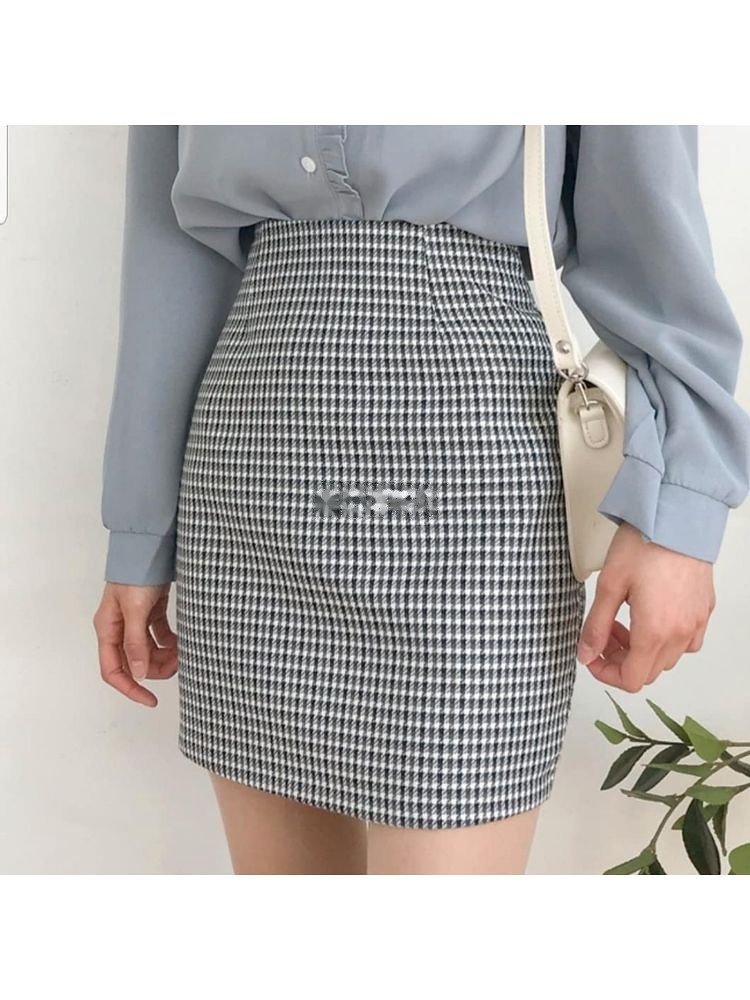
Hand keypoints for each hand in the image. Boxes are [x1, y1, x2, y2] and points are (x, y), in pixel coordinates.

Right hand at [93, 582, 177, 706]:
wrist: (150, 545)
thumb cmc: (137, 574)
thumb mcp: (135, 609)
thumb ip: (136, 642)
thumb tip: (137, 674)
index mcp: (108, 628)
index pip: (113, 670)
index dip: (130, 689)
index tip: (151, 700)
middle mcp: (119, 627)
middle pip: (133, 662)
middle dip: (155, 668)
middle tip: (179, 664)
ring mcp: (135, 619)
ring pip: (148, 650)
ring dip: (165, 656)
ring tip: (184, 652)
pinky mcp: (150, 611)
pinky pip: (159, 636)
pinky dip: (170, 642)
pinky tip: (182, 641)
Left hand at [576, 522, 715, 692]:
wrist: (678, 516)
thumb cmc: (644, 545)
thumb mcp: (609, 586)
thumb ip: (596, 626)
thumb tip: (586, 654)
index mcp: (654, 632)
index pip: (631, 680)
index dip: (606, 674)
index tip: (592, 656)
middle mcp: (680, 634)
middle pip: (648, 671)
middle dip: (620, 660)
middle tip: (605, 634)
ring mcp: (696, 622)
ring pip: (668, 658)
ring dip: (642, 650)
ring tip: (624, 621)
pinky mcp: (704, 609)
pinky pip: (687, 641)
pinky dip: (666, 639)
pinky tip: (650, 615)